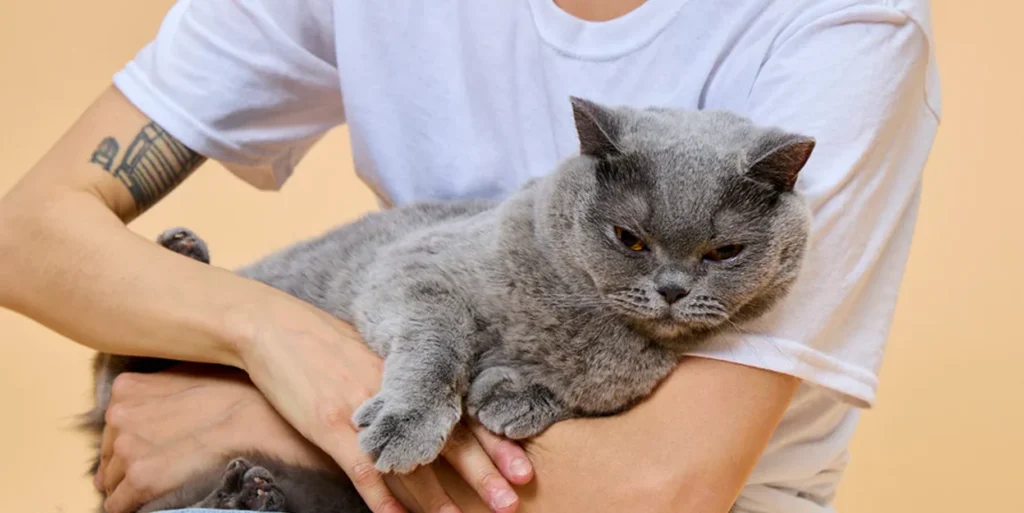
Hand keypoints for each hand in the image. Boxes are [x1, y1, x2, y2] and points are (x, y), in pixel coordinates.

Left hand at [95, 364, 332, 512]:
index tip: (154, 447)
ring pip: (110, 481)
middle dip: (127, 464)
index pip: (112, 425)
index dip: (133, 438)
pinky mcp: (140, 479)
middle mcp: (119, 415)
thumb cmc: (238, 396)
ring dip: (129, 486)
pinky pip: (118, 504)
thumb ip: (161, 385)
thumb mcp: (194, 373)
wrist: (261, 420)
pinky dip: (131, 506)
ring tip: (162, 485)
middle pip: (108, 454)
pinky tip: (154, 500)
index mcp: (127, 388)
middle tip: (161, 468)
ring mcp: (128, 448)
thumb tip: (151, 402)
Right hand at [231, 306, 534, 512]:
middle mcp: (396, 394)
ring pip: (410, 463)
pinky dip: (381, 499)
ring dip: (436, 500)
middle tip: (511, 503)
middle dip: (482, 475)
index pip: (461, 415)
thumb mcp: (372, 355)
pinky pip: (363, 469)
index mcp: (410, 377)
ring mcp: (365, 410)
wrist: (274, 326)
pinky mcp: (331, 425)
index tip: (522, 468)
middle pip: (447, 440)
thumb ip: (402, 383)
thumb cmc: (325, 340)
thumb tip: (430, 407)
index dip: (494, 443)